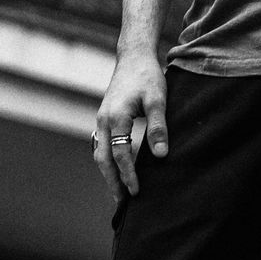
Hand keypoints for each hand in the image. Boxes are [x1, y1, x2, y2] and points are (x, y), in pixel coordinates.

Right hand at [93, 45, 169, 204]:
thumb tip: (161, 155)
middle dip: (112, 181)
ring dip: (108, 173)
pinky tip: (116, 168)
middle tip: (122, 202)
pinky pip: (101, 144)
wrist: (134, 57)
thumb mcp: (158, 99)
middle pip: (103, 158)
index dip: (128, 175)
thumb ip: (158, 127)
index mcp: (116, 117)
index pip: (120, 154)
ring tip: (118, 191)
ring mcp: (101, 119)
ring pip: (99, 152)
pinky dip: (107, 160)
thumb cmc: (147, 76)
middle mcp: (103, 120)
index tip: (136, 191)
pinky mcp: (104, 117)